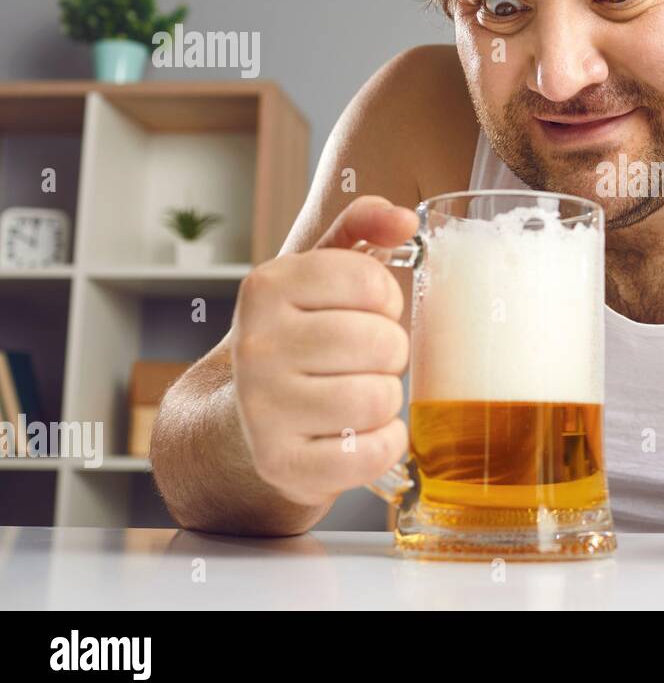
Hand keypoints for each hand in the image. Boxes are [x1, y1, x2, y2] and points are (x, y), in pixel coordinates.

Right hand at [231, 195, 416, 506]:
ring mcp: (264, 410)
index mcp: (266, 288)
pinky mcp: (282, 464)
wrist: (241, 419)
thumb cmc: (300, 335)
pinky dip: (383, 443)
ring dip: (386, 398)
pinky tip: (358, 432)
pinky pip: (373, 452)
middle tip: (366, 359)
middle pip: (382, 343)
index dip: (386, 299)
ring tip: (358, 393)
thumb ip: (363, 227)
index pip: (371, 282)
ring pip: (379, 398)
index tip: (369, 310)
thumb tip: (404, 218)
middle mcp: (257, 347)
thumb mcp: (320, 272)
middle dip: (390, 351)